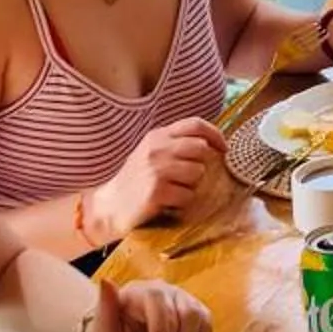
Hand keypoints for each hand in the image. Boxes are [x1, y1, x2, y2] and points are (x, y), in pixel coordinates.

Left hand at [85, 279, 212, 331]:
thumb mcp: (102, 331)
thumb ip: (104, 306)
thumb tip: (106, 280)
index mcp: (142, 291)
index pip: (162, 312)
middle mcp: (167, 290)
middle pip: (185, 317)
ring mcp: (184, 298)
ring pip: (199, 319)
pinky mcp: (196, 310)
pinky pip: (207, 327)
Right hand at [94, 116, 226, 232]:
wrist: (109, 207)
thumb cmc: (135, 181)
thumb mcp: (151, 153)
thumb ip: (175, 145)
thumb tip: (211, 143)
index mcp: (157, 136)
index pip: (195, 124)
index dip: (215, 135)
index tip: (224, 149)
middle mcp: (157, 149)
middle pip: (201, 148)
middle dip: (201, 165)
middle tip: (188, 178)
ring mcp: (156, 169)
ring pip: (198, 173)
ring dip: (191, 185)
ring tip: (173, 190)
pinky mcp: (157, 191)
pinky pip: (188, 195)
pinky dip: (182, 202)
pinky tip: (167, 203)